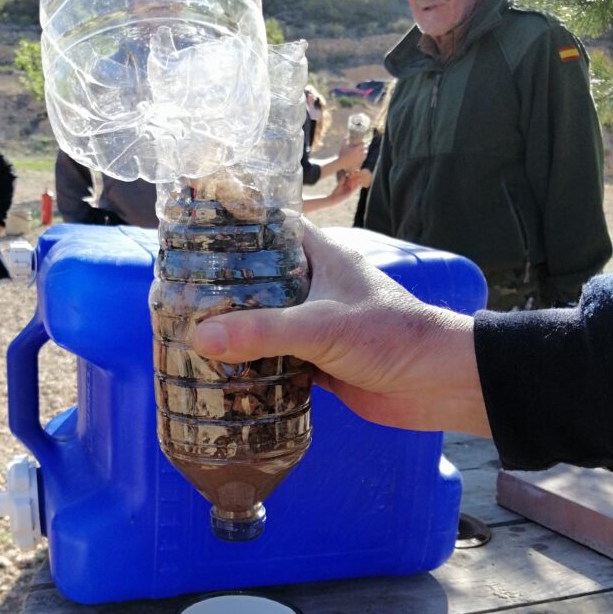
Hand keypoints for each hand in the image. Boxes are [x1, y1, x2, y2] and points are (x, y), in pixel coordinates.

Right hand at [191, 223, 490, 436]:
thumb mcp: (322, 326)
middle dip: (222, 291)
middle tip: (176, 298)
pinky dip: (252, 368)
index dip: (232, 228)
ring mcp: (314, 326)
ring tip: (186, 336)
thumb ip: (263, 331)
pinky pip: (275, 361)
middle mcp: (313, 287)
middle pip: (258, 280)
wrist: (436, 385)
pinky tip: (220, 373)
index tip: (189, 237)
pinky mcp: (316, 363)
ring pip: (264, 324)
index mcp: (319, 256)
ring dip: (235, 333)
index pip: (269, 229)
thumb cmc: (389, 336)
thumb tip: (200, 338)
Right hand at [335, 140, 366, 172]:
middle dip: (363, 149)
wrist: (341, 163)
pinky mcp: (358, 164)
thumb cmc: (342, 154)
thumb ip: (345, 141)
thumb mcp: (343, 146)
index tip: (361, 143)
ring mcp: (359, 159)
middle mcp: (359, 154)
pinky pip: (362, 162)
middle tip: (361, 149)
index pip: (362, 145)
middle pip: (364, 150)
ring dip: (363, 155)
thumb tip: (345, 137)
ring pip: (364, 156)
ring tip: (362, 154)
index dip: (362, 144)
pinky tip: (359, 160)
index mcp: (356, 149)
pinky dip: (361, 160)